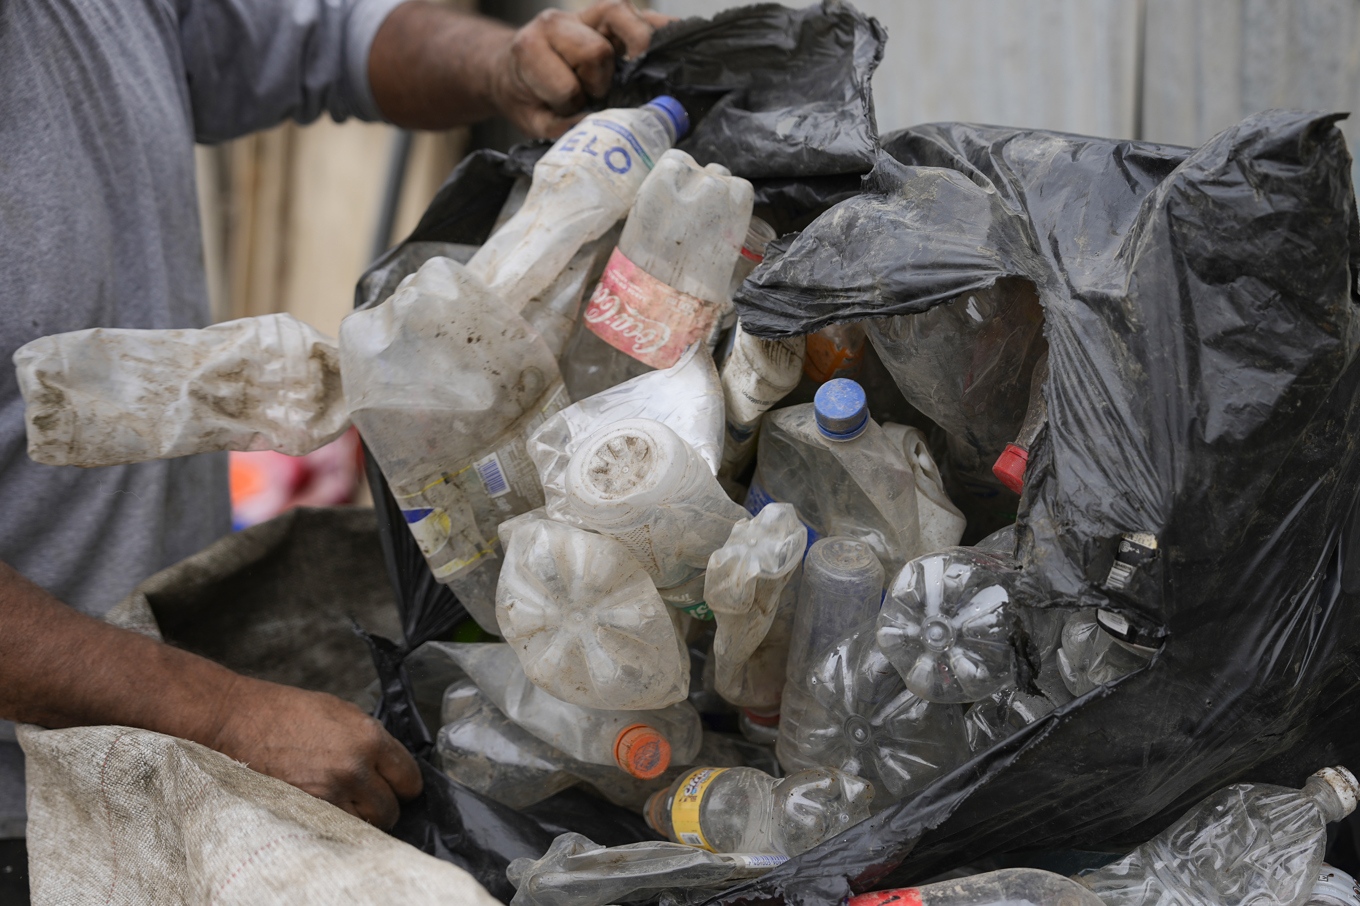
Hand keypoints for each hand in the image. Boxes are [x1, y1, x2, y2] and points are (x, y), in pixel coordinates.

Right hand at [211, 677, 422, 828]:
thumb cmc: (291, 712)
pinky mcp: (306, 808)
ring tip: (349, 804)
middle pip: (391, 808)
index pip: (409, 778)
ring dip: (362, 819)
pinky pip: (337, 828)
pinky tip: (330, 809)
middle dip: (385, 804)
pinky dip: (338, 824)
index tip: (398, 786)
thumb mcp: (344, 713)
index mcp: (369, 738)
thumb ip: (372, 740)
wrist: (242, 720)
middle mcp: (355, 768)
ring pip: (367, 825)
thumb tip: (390, 763)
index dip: (405, 784)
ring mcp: (330, 792)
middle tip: (371, 796)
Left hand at [492, 0, 676, 137]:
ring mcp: (586, 15)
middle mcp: (558, 23)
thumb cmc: (525, 95)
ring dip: (633, 54)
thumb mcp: (531, 120)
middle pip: (597, 52)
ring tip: (627, 71)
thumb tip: (599, 129)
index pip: (566, 85)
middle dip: (599, 81)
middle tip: (592, 92)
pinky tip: (667, 52)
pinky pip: (646, 16)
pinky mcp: (611, 16)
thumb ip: (560, 128)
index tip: (566, 107)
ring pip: (627, 20)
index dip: (571, 104)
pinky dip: (661, 32)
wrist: (512, 70)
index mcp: (530, 47)